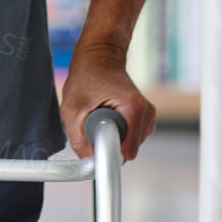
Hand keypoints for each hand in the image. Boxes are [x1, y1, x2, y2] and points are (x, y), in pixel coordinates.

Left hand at [60, 40, 156, 160]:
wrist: (99, 57)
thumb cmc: (86, 77)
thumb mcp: (72, 109)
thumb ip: (79, 140)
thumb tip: (90, 164)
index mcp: (134, 108)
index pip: (127, 152)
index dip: (108, 153)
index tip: (95, 146)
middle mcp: (147, 112)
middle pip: (128, 150)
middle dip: (108, 143)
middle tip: (92, 124)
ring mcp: (149, 115)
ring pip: (129, 145)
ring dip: (112, 137)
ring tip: (100, 115)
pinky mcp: (145, 118)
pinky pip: (131, 138)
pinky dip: (118, 132)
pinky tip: (109, 116)